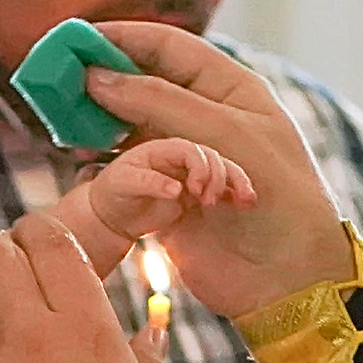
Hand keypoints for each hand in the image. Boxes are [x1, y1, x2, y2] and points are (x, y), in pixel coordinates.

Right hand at [81, 21, 350, 315]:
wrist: (290, 278)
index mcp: (228, 89)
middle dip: (100, 80)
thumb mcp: (222, 134)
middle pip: (141, 84)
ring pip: (127, 126)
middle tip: (54, 81)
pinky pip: (126, 168)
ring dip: (96, 122)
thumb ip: (158, 101)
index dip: (120, 39)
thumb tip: (97, 77)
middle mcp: (203, 117)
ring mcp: (184, 157)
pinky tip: (78, 157)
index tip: (73, 39)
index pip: (166, 48)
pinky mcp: (167, 196)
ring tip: (60, 119)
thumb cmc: (278, 196)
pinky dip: (101, 160)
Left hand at [84, 135, 256, 243]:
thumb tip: (177, 190)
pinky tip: (248, 202)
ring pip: (224, 169)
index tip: (194, 190)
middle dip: (218, 175)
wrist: (115, 214)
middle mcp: (182, 157)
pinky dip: (238, 192)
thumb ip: (149, 183)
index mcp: (164, 148)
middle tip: (208, 201)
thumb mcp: (124, 184)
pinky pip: (225, 186)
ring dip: (234, 182)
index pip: (190, 148)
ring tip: (241, 201)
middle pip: (212, 156)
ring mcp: (193, 173)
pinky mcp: (200, 190)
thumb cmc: (114, 192)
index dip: (198, 166)